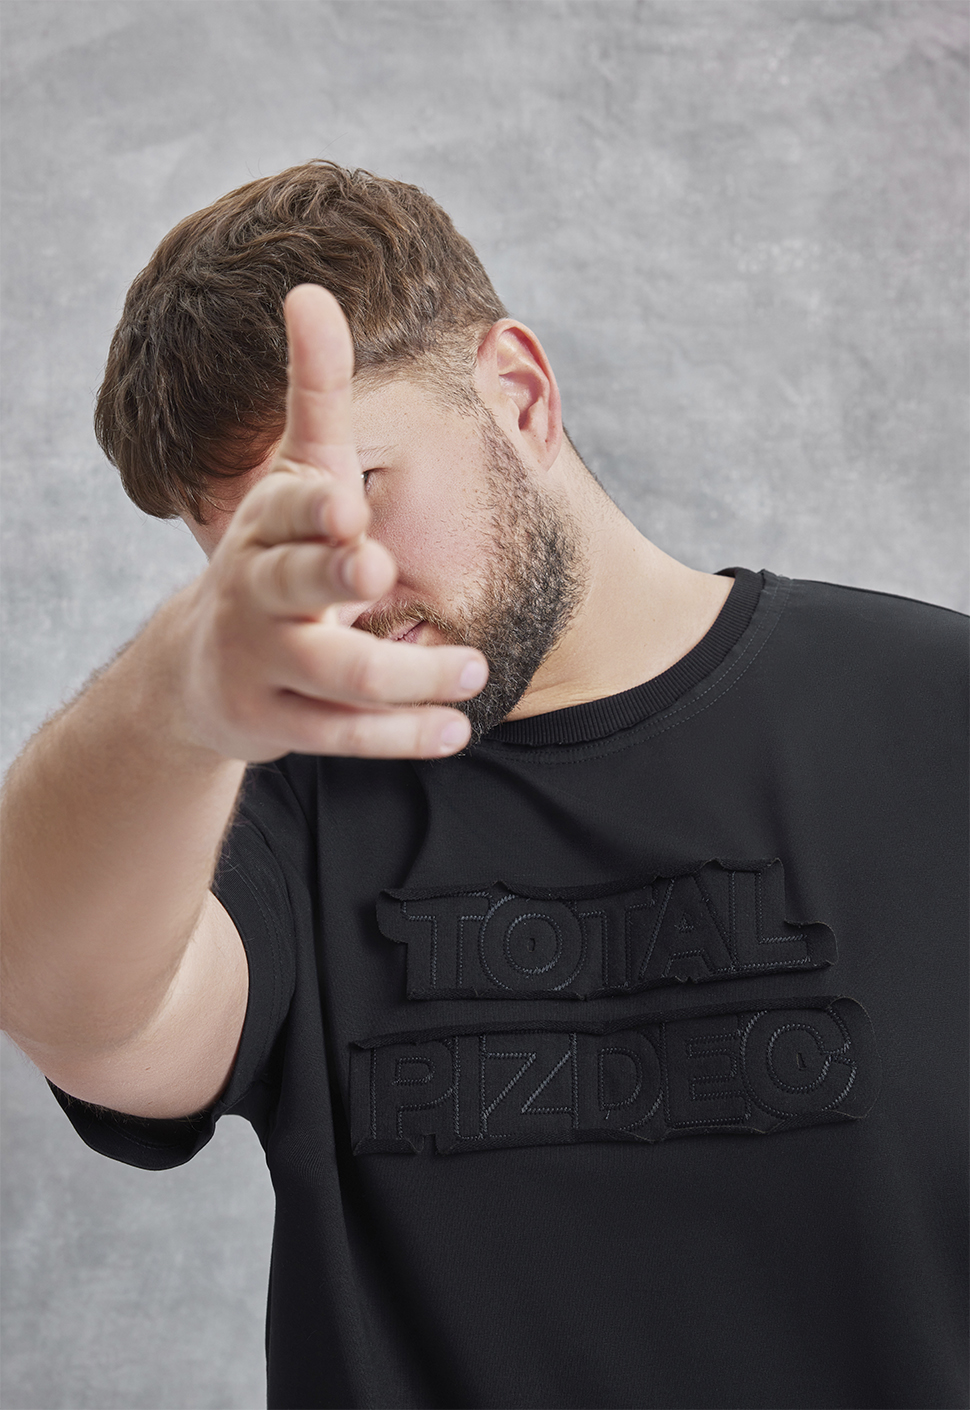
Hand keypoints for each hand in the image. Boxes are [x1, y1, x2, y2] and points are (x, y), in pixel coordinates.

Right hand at [176, 285, 486, 760]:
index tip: (346, 506)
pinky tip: (454, 728)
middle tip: (378, 571)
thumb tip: (311, 289)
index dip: (311, 507)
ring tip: (472, 670)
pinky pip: (341, 733)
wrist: (206, 667)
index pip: (286, 506)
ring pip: (333, 673)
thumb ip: (314, 394)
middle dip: (330, 576)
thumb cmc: (275, 552)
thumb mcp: (295, 474)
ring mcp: (262, 660)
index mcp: (266, 523)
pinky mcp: (276, 722)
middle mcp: (255, 589)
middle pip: (292, 584)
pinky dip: (399, 735)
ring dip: (403, 674)